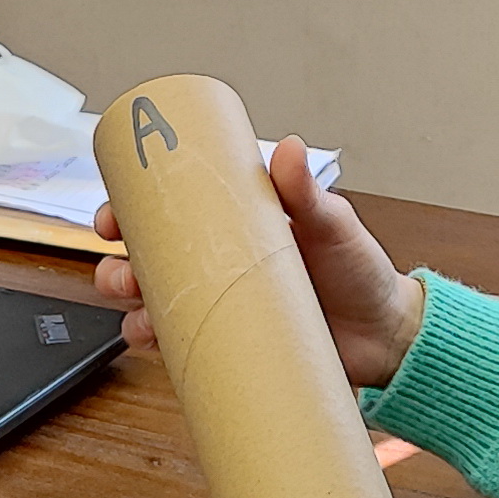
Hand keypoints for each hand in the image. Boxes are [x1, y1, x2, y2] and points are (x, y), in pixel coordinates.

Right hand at [96, 138, 427, 388]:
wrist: (386, 336)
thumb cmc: (360, 271)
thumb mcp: (334, 225)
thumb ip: (308, 192)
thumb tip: (289, 150)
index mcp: (237, 225)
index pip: (171, 212)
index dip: (131, 212)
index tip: (112, 217)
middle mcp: (221, 265)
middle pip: (149, 262)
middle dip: (119, 265)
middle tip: (121, 268)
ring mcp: (222, 307)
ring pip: (155, 304)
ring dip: (130, 305)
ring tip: (135, 308)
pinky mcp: (230, 346)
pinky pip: (179, 346)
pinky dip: (157, 344)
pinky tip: (150, 340)